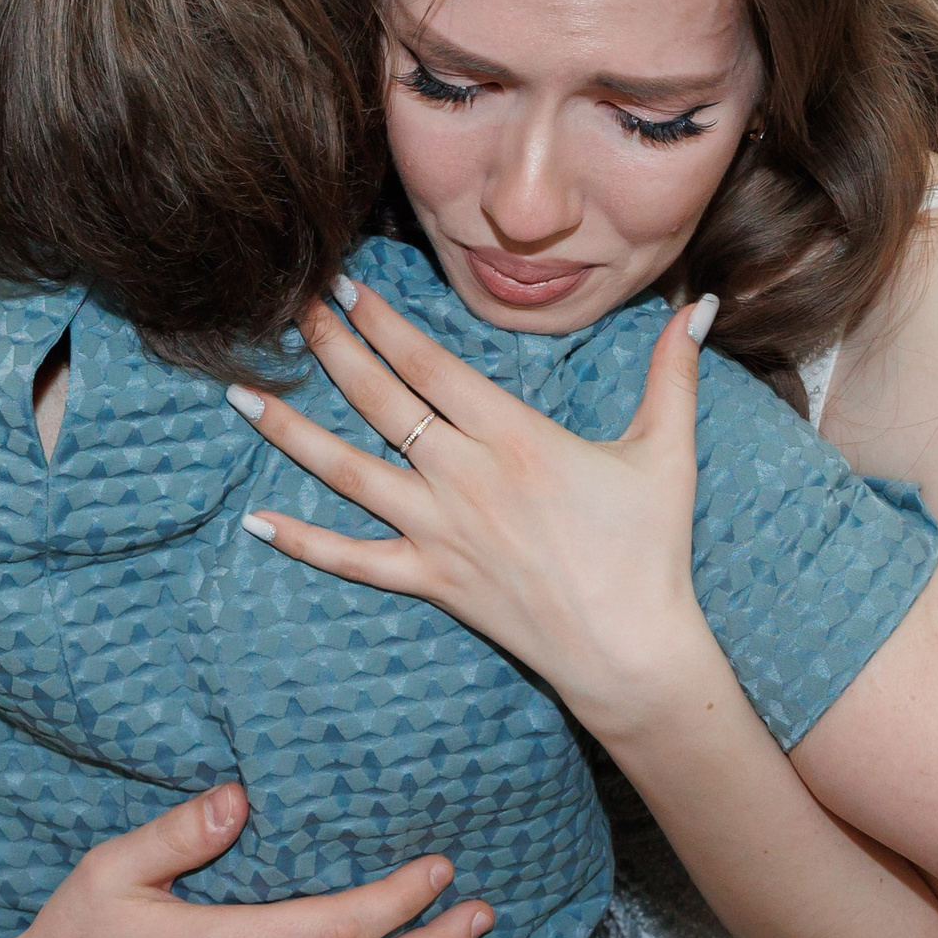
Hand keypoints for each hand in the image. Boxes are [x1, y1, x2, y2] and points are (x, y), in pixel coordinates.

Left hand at [224, 281, 712, 734]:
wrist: (631, 650)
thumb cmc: (650, 549)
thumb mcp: (666, 450)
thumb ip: (672, 371)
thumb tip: (697, 303)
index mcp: (515, 436)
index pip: (431, 365)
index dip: (385, 323)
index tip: (347, 287)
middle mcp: (465, 477)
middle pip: (381, 402)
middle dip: (330, 350)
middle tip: (291, 310)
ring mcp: (441, 531)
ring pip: (349, 472)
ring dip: (290, 432)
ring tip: (240, 396)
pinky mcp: (431, 581)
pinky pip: (354, 560)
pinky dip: (304, 541)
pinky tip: (256, 520)